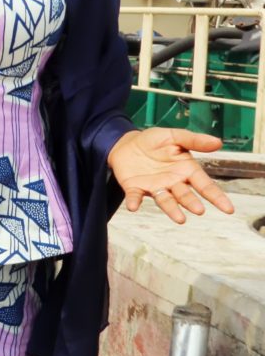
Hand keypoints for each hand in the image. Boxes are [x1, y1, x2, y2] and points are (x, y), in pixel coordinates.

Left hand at [108, 128, 234, 223]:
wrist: (127, 143)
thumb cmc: (154, 141)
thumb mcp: (174, 136)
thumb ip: (194, 140)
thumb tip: (218, 142)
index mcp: (186, 170)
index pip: (205, 185)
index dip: (216, 197)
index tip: (228, 209)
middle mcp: (173, 182)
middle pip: (185, 195)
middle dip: (191, 202)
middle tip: (199, 210)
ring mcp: (154, 187)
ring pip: (164, 200)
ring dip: (171, 209)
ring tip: (180, 219)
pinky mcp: (135, 187)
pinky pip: (135, 196)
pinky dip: (134, 201)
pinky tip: (133, 206)